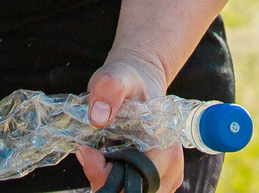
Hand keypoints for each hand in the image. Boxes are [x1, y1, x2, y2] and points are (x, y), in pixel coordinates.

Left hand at [74, 51, 182, 192]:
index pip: (138, 180)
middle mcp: (171, 167)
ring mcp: (164, 176)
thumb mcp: (116, 77)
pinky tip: (104, 161)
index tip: (88, 152)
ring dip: (107, 181)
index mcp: (166, 147)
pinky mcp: (155, 179)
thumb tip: (98, 118)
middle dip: (104, 179)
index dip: (107, 174)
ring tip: (95, 155)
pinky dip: (112, 181)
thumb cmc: (129, 78)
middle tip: (88, 153)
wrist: (139, 78)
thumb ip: (109, 91)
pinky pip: (131, 190)